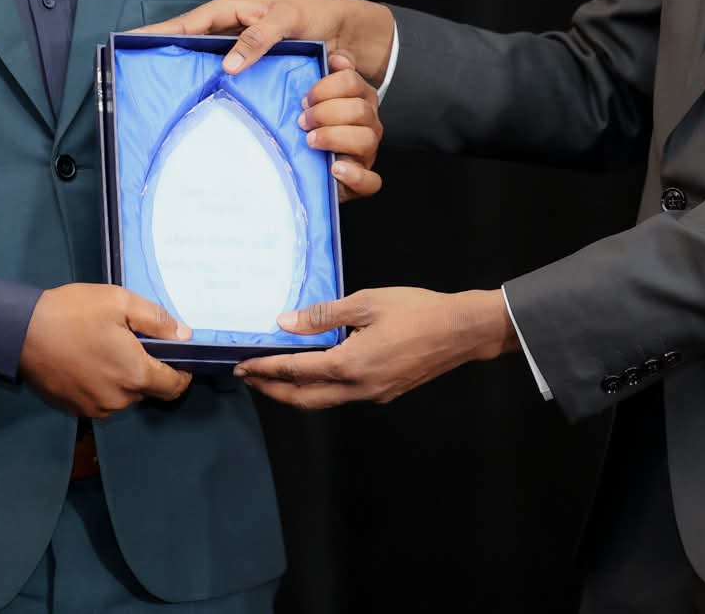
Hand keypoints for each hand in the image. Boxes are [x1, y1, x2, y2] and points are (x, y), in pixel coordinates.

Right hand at [18, 283, 193, 417]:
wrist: (20, 332)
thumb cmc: (72, 313)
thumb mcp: (120, 302)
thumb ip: (157, 320)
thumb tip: (184, 336)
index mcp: (134, 375)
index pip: (174, 387)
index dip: (181, 372)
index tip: (177, 356)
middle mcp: (118, 400)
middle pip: (149, 390)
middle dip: (148, 369)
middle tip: (132, 341)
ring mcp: (94, 408)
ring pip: (125, 396)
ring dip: (124, 377)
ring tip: (107, 348)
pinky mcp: (75, 409)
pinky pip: (102, 399)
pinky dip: (104, 384)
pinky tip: (90, 361)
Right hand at [140, 0, 395, 84]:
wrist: (353, 35)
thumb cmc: (320, 14)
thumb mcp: (289, 18)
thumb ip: (259, 37)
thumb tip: (228, 65)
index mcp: (233, 10)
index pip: (187, 22)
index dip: (159, 33)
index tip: (128, 43)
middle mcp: (233, 31)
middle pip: (190, 47)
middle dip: (165, 60)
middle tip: (137, 81)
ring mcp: (243, 54)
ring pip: (207, 68)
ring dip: (188, 81)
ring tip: (161, 102)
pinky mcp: (257, 74)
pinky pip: (229, 85)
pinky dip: (215, 94)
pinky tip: (204, 113)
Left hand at [233, 287, 517, 407]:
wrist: (462, 332)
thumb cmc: (417, 311)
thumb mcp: (367, 303)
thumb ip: (324, 315)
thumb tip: (286, 323)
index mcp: (350, 364)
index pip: (296, 371)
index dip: (266, 368)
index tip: (243, 366)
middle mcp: (358, 388)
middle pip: (304, 398)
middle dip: (273, 389)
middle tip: (250, 378)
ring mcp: (373, 394)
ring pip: (324, 401)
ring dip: (296, 391)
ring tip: (275, 376)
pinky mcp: (385, 393)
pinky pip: (344, 395)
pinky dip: (321, 387)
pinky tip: (317, 371)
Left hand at [305, 53, 383, 200]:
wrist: (305, 169)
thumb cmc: (308, 126)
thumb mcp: (312, 98)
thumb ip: (322, 73)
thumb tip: (335, 57)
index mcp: (358, 98)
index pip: (352, 81)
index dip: (326, 87)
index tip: (305, 98)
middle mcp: (368, 122)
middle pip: (360, 110)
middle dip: (326, 113)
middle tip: (302, 121)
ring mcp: (368, 151)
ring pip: (367, 139)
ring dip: (335, 137)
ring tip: (311, 141)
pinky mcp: (364, 180)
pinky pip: (371, 181)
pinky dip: (354, 175)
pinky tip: (334, 169)